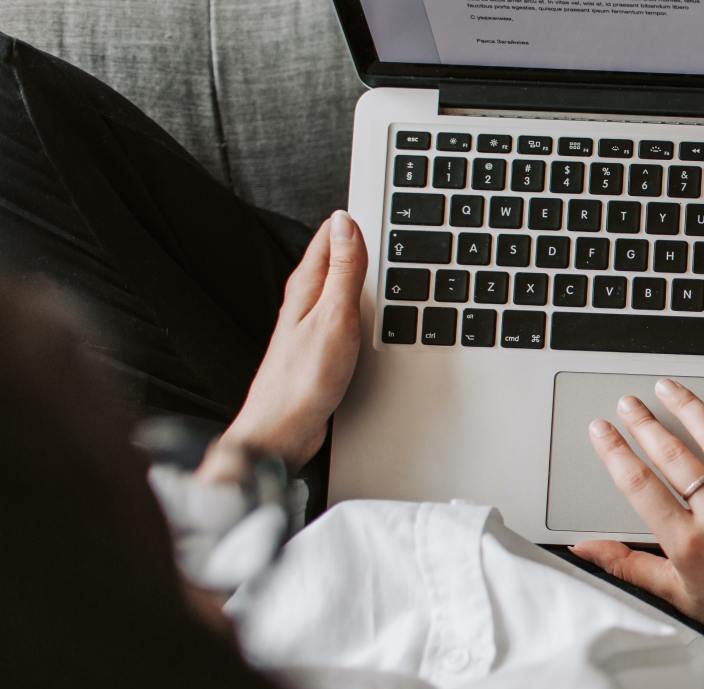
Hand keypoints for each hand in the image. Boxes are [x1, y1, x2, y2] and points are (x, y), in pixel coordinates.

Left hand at [216, 211, 366, 471]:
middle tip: (381, 222)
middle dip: (356, 239)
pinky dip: (357, 302)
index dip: (353, 219)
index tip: (376, 203)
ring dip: (357, 270)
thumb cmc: (303, 379)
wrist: (282, 430)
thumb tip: (346, 223)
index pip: (329, 236)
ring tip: (379, 256)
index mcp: (305, 287)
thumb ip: (344, 270)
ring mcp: (309, 324)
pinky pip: (340, 311)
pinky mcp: (318, 347)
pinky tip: (369, 310)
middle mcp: (303, 301)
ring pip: (336, 284)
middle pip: (333, 257)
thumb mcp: (333, 317)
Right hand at [571, 378, 703, 625]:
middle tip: (628, 404)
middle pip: (673, 455)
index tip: (601, 430)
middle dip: (644, 423)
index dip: (615, 452)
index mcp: (688, 542)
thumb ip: (628, 566)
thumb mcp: (677, 593)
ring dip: (688, 408)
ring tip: (668, 388)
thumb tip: (585, 552)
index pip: (640, 485)